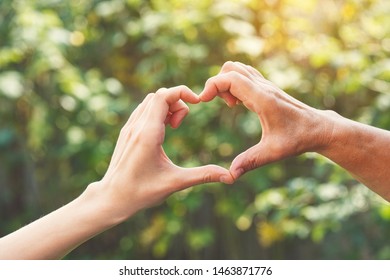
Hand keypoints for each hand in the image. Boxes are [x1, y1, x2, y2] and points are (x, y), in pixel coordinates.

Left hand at [93, 86, 233, 221]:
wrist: (111, 198)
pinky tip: (163, 131)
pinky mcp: (126, 133)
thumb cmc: (141, 192)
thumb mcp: (175, 182)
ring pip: (150, 101)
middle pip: (159, 95)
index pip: (164, 95)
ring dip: (166, 106)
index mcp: (148, 134)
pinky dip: (157, 112)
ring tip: (174, 127)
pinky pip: (143, 110)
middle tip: (181, 124)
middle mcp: (136, 126)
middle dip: (177, 102)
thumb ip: (203, 175)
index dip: (183, 92)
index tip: (197, 103)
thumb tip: (230, 177)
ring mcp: (129, 128)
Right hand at [200, 61, 332, 179]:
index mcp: (262, 98)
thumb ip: (250, 161)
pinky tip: (239, 103)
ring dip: (227, 82)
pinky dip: (235, 84)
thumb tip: (231, 175)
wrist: (319, 128)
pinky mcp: (267, 88)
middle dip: (218, 83)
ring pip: (238, 69)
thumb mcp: (274, 152)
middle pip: (231, 68)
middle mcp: (263, 87)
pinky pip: (245, 76)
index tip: (203, 101)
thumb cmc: (299, 139)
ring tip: (231, 105)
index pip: (230, 78)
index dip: (212, 85)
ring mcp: (266, 85)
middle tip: (222, 105)